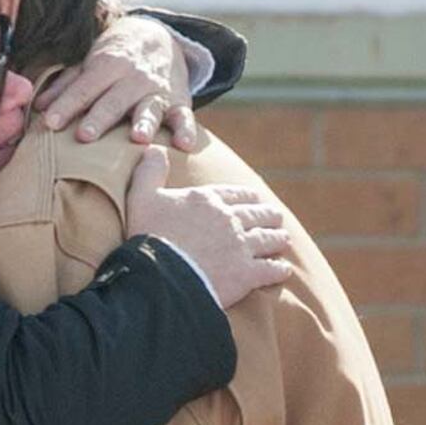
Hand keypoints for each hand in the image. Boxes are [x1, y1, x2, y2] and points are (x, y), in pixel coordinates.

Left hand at [38, 17, 198, 147]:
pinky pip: (184, 117)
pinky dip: (186, 130)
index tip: (49, 123)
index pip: (83, 89)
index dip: (67, 106)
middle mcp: (132, 79)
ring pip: (149, 108)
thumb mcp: (91, 65)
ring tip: (137, 138)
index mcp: (106, 67)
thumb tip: (40, 106)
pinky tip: (184, 145)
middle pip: (113, 101)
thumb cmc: (116, 60)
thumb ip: (67, 86)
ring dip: (144, 122)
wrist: (159, 37)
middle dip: (100, 117)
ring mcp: (156, 91)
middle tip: (85, 136)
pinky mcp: (178, 102)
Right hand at [123, 150, 297, 310]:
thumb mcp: (142, 197)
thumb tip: (153, 148)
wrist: (160, 276)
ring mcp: (241, 246)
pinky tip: (283, 269)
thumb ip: (150, 172)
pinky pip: (270, 269)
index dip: (247, 196)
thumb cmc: (149, 236)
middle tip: (276, 217)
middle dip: (268, 215)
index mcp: (209, 200)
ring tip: (283, 239)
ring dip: (277, 238)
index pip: (235, 194)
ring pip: (268, 239)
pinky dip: (278, 269)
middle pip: (257, 214)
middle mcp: (230, 219)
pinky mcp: (246, 274)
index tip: (254, 198)